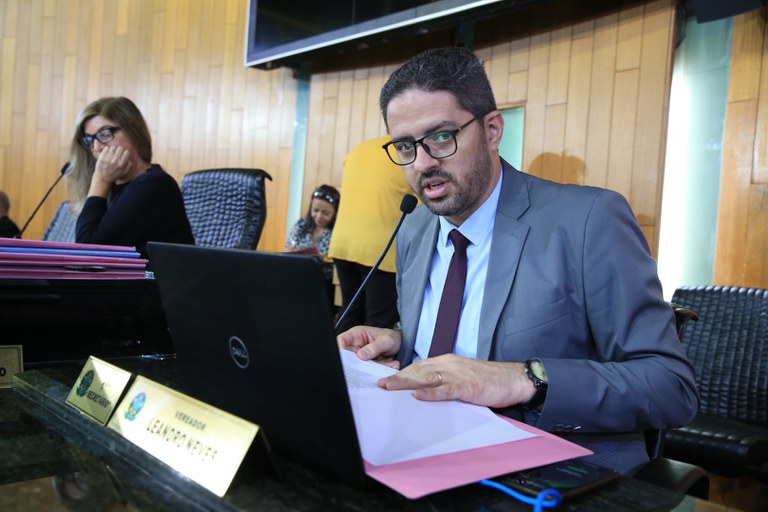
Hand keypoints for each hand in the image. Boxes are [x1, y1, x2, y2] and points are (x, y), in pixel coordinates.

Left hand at [89, 146, 132, 195]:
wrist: (103, 178)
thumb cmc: (114, 175)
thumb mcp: (124, 173)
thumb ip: (128, 166)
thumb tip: (130, 160)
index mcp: (121, 164)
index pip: (126, 152)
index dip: (125, 152)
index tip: (123, 154)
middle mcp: (115, 161)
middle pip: (120, 148)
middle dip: (119, 150)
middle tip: (117, 153)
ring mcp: (108, 159)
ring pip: (113, 147)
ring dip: (113, 149)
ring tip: (112, 153)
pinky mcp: (102, 158)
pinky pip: (106, 148)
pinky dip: (107, 149)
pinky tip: (107, 152)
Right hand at [337, 326, 401, 368]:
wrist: (401, 346)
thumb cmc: (391, 338)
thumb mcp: (386, 340)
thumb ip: (375, 347)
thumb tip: (361, 355)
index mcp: (357, 335)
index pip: (342, 340)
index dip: (339, 348)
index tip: (344, 358)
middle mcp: (356, 346)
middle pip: (347, 356)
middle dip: (355, 363)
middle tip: (365, 367)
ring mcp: (360, 357)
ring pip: (358, 366)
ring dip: (370, 368)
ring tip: (386, 364)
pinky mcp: (366, 365)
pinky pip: (367, 371)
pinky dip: (378, 371)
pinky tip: (391, 365)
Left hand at [377, 354, 536, 407]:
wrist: (513, 379)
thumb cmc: (488, 379)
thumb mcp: (462, 376)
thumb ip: (444, 379)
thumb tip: (425, 389)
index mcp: (447, 361)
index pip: (419, 366)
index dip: (402, 373)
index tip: (386, 379)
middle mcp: (449, 364)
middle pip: (418, 370)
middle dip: (398, 377)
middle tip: (380, 384)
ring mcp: (458, 375)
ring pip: (427, 377)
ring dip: (407, 383)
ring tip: (390, 388)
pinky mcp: (468, 387)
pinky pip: (446, 390)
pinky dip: (431, 393)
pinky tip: (418, 396)